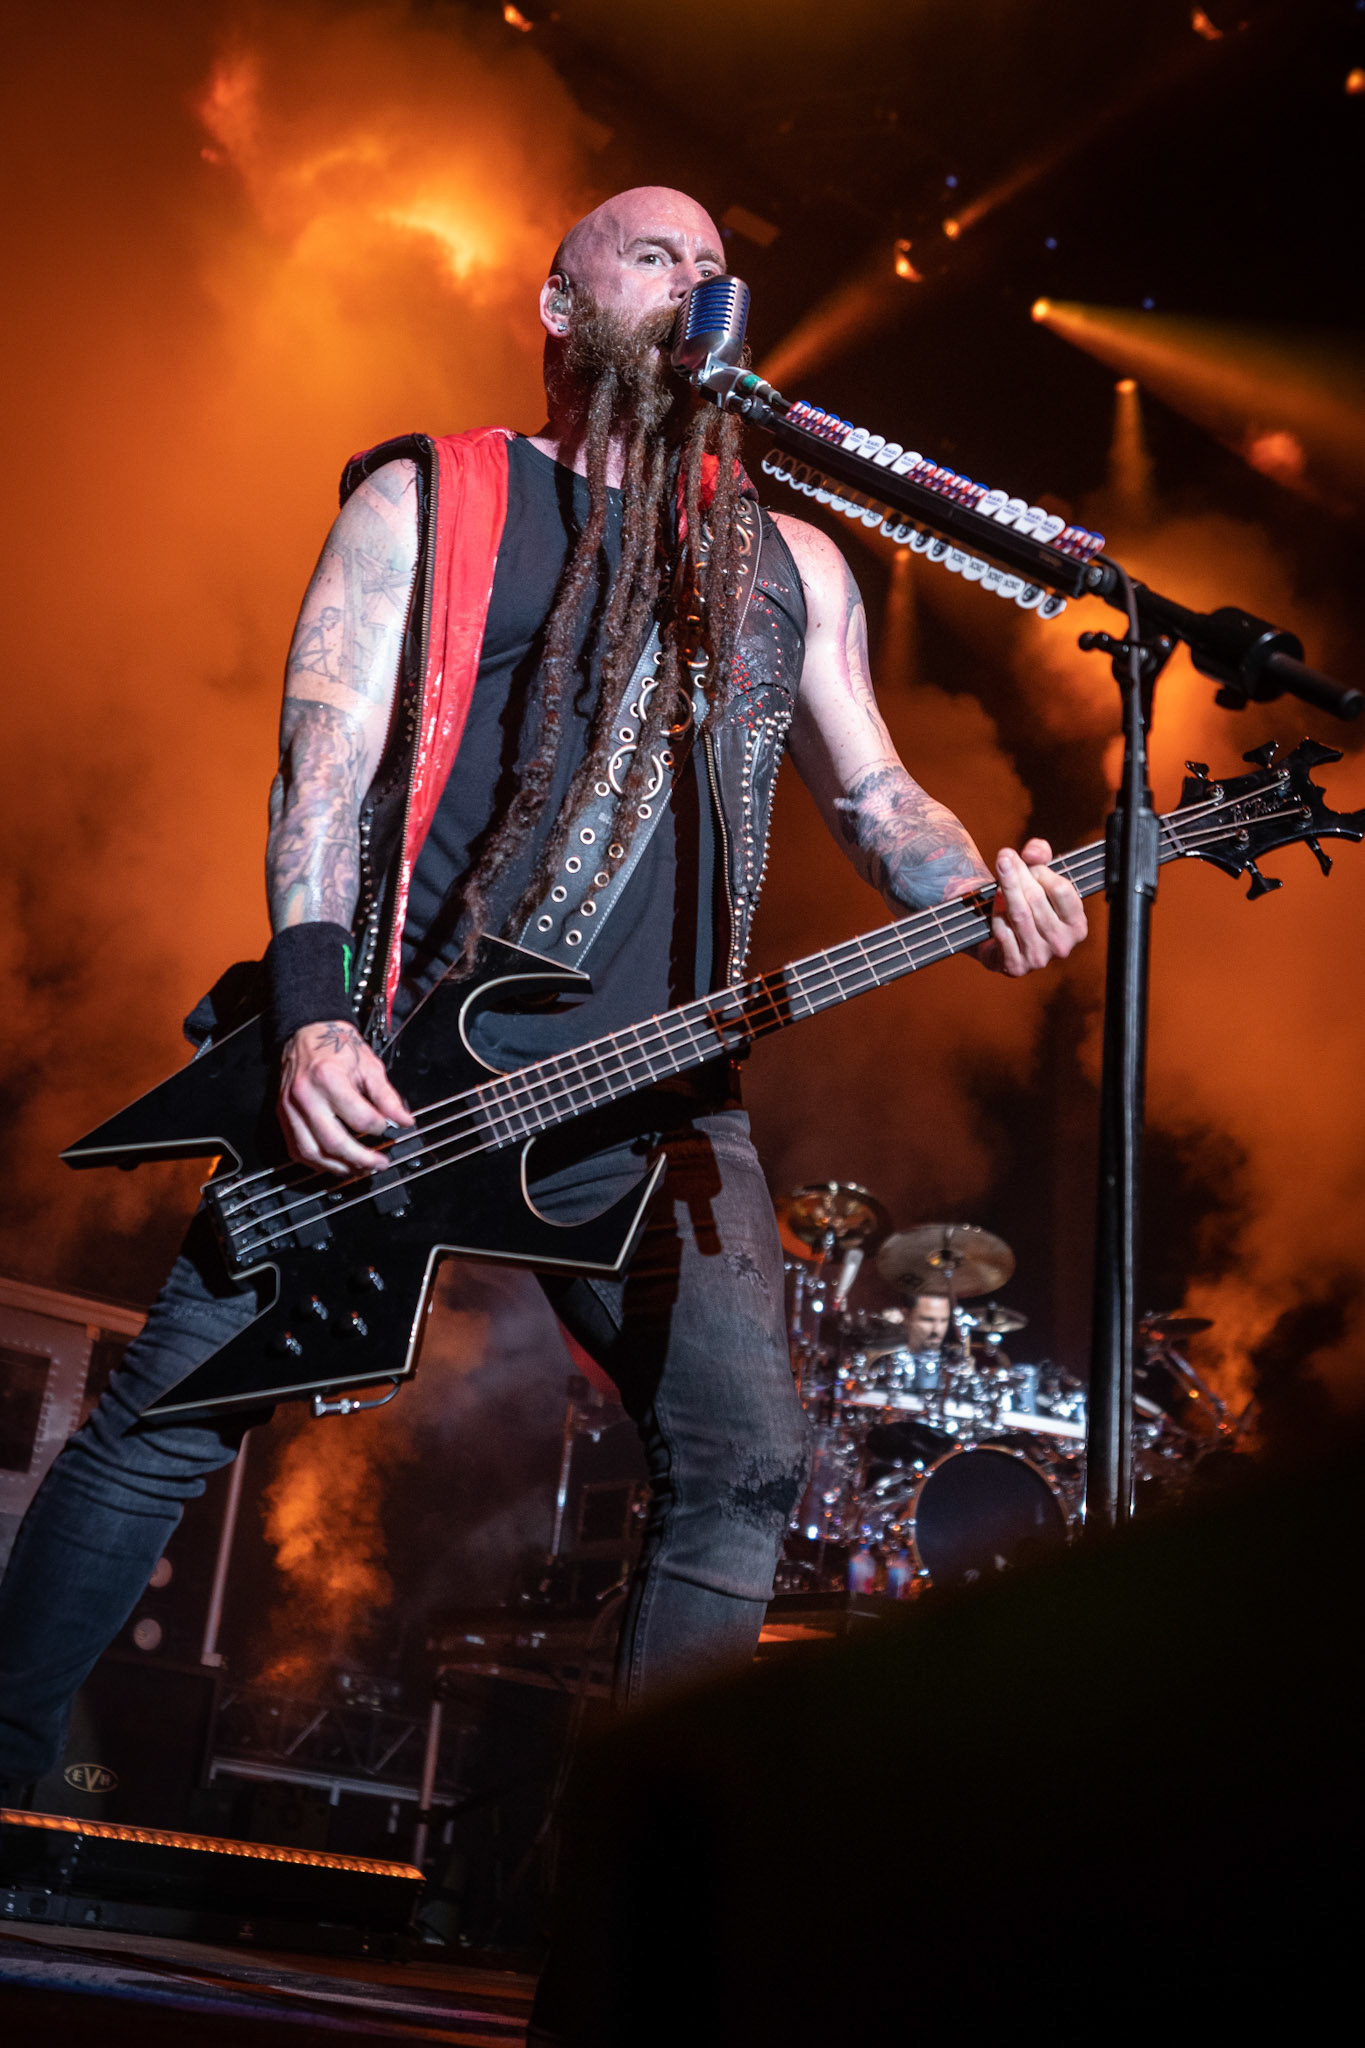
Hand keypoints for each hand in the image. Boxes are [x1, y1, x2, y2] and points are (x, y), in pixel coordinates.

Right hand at [278, 1019, 414, 1174]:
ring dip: (339, 1167)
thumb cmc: (337, 1046)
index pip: (359, 1118)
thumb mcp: (369, 1065)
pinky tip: (335, 1163)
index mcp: (328, 1078)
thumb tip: (403, 1121)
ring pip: (312, 1153)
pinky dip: (318, 1162)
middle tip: (379, 1163)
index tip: (389, 1127)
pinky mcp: (283, 1115)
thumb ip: (387, 1096)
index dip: (380, 1127)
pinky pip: (297, 1149)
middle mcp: (305, 1096)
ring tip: (360, 1168)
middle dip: (361, 1159)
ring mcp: (290, 1108)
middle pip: (333, 1143)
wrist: (308, 1033)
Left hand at [960, 838, 1086, 976]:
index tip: (1029, 862)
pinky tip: (994, 900)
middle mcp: (1062, 945)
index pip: (1062, 890)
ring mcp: (1039, 958)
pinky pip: (1003, 931)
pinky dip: (996, 912)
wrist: (1002, 939)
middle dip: (1018, 875)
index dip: (1042, 872)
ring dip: (1006, 889)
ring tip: (1001, 869)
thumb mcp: (1038, 877)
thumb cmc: (1026, 905)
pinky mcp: (1015, 966)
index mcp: (1077, 926)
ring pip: (1019, 914)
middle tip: (1005, 856)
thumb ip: (1040, 857)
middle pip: (1036, 900)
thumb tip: (1034, 851)